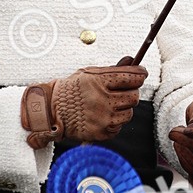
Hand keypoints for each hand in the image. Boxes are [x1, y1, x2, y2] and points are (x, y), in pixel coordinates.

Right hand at [21, 65, 146, 146]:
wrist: (52, 111)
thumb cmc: (71, 90)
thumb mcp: (89, 73)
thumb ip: (113, 69)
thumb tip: (131, 60)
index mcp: (100, 81)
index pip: (132, 77)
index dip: (140, 74)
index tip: (141, 74)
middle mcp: (103, 99)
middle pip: (134, 96)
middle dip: (131, 93)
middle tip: (121, 92)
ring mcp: (103, 118)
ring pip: (129, 113)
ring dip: (123, 109)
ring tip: (108, 105)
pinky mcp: (102, 132)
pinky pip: (119, 127)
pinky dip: (114, 122)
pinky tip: (102, 116)